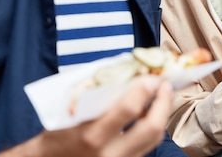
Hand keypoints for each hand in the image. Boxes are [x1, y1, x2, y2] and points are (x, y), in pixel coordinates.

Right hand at [0, 76, 172, 156]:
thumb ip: (97, 96)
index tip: (151, 76)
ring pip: (153, 140)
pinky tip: (153, 114)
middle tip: (165, 85)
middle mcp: (109, 154)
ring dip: (162, 114)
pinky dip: (152, 129)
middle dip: (163, 103)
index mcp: (91, 136)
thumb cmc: (56, 135)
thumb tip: (125, 73)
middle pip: (150, 128)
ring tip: (163, 96)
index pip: (127, 110)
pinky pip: (146, 148)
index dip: (143, 90)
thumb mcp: (70, 113)